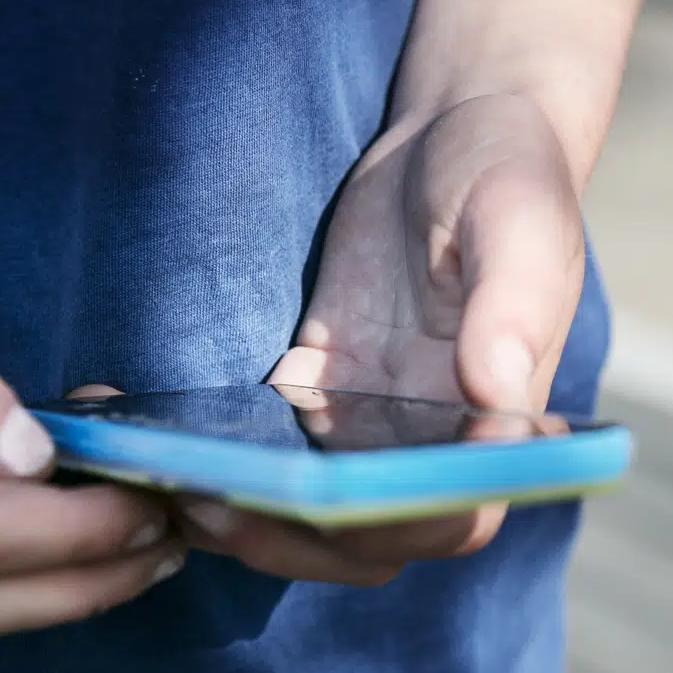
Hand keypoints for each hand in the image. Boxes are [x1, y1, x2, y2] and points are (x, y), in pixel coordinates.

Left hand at [182, 94, 584, 583]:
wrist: (448, 136)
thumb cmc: (506, 172)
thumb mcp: (520, 222)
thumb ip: (513, 307)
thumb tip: (496, 396)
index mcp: (500, 427)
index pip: (446, 517)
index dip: (379, 527)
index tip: (305, 502)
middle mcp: (430, 445)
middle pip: (359, 536)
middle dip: (282, 533)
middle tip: (204, 499)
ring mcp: (367, 424)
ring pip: (303, 508)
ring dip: (240, 510)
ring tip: (163, 481)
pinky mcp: (316, 391)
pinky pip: (265, 447)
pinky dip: (217, 459)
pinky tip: (152, 443)